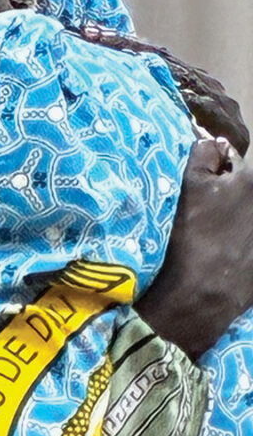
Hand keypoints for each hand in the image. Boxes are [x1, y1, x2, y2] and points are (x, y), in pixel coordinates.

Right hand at [137, 138, 252, 358]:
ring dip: (232, 217)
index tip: (199, 179)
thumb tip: (214, 142)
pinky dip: (237, 241)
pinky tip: (222, 251)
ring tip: (212, 233)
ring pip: (244, 215)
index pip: (231, 159)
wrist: (201, 294)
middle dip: (226, 193)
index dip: (212, 166)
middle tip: (202, 210)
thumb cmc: (192, 234)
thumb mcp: (189, 185)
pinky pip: (246, 241)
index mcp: (251, 182)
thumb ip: (203, 153)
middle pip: (243, 189)